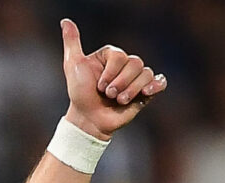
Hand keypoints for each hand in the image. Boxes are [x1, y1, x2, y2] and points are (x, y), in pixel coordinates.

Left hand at [60, 18, 166, 139]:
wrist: (89, 120)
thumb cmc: (80, 93)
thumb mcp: (73, 66)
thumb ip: (72, 43)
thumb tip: (65, 21)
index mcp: (112, 55)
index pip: (120, 56)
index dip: (110, 73)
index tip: (98, 86)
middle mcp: (125, 64)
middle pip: (135, 64)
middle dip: (119, 83)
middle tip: (107, 95)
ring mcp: (136, 78)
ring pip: (145, 74)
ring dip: (130, 90)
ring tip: (118, 101)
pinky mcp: (145, 92)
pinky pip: (159, 81)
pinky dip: (156, 86)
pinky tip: (146, 93)